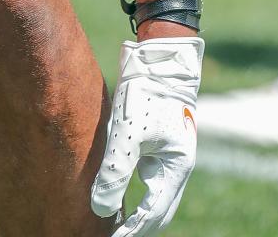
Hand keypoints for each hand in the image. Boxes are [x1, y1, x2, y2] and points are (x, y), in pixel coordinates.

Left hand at [90, 37, 202, 234]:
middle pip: (157, 211)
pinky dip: (132, 191)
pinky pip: (146, 178)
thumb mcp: (128, 131)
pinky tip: (113, 193)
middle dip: (135, 227)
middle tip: (109, 235)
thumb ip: (115, 171)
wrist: (159, 57)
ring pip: (153, 196)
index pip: (153, 214)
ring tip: (108, 223)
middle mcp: (176, 167)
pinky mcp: (158, 145)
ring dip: (134, 212)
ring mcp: (169, 156)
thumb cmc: (146, 92)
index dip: (131, 231)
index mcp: (176, 168)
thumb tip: (101, 209)